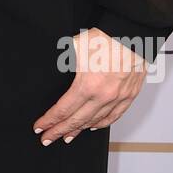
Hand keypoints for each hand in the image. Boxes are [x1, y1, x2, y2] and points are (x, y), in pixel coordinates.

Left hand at [33, 28, 147, 143]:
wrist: (132, 33)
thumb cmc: (106, 37)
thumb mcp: (75, 46)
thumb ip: (62, 59)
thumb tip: (51, 65)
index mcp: (87, 86)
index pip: (63, 110)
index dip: (49, 121)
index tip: (39, 128)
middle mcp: (103, 96)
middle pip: (76, 121)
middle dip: (59, 131)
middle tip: (47, 139)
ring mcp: (118, 98)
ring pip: (95, 122)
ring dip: (79, 130)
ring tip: (67, 137)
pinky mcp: (129, 95)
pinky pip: (114, 116)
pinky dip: (102, 124)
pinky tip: (92, 127)